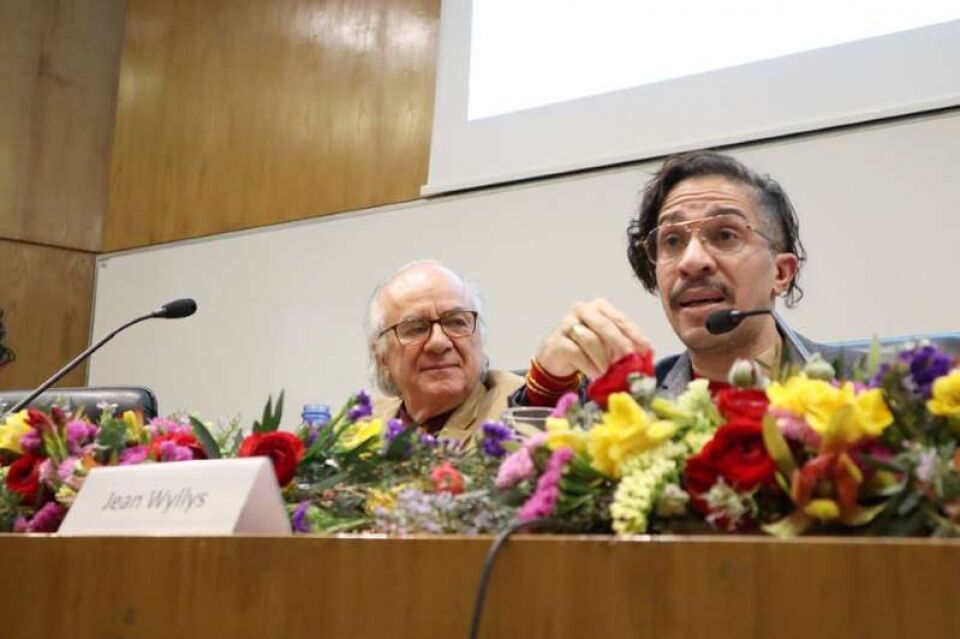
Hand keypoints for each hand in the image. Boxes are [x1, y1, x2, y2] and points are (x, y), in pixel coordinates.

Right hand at [534, 299, 651, 378]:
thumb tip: (648, 353)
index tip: (646, 349)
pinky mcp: (557, 341)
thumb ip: (626, 344)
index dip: (634, 334)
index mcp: (599, 307)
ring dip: (603, 359)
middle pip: (605, 326)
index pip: (620, 318)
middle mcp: (582, 310)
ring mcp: (567, 324)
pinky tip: (596, 375)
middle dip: (620, 345)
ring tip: (611, 373)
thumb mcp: (609, 344)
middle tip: (630, 361)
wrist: (557, 357)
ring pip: (590, 340)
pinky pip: (576, 353)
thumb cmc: (587, 348)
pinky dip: (589, 366)